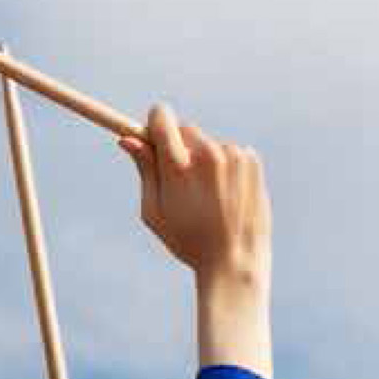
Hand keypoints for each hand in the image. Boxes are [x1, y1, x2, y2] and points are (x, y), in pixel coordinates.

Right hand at [117, 104, 269, 289]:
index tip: (153, 135)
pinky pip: (229, 152)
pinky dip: (225, 167)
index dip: (154, 124)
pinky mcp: (251, 159)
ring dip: (204, 161)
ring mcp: (233, 155)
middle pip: (184, 129)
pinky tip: (227, 195)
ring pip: (208, 143)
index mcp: (179, 167)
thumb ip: (143, 170)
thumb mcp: (154, 212)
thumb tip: (128, 139)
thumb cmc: (188, 242)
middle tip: (180, 180)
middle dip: (178, 147)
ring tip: (208, 198)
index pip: (162, 117)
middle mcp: (208, 155)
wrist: (236, 261)